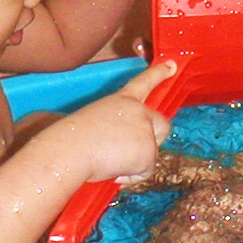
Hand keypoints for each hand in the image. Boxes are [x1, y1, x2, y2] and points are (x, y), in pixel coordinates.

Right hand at [51, 59, 175, 183]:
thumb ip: (116, 128)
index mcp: (121, 100)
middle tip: (134, 153)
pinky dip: (131, 177)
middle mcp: (138, 111)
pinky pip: (144, 172)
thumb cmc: (72, 139)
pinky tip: (114, 172)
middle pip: (162, 126)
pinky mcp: (149, 152)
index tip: (172, 65)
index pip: (143, 83)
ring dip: (134, 164)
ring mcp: (146, 130)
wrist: (70, 150)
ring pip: (151, 155)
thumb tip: (122, 151)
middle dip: (154, 141)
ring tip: (110, 163)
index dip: (159, 73)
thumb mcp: (96, 123)